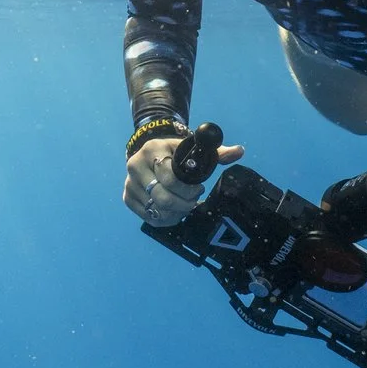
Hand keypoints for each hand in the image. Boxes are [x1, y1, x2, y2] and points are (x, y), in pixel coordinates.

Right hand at [123, 132, 241, 226]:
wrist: (151, 153)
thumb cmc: (177, 153)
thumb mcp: (194, 148)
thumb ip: (217, 151)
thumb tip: (239, 151)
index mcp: (153, 150)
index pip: (170, 177)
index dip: (188, 188)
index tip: (199, 188)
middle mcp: (135, 166)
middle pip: (162, 197)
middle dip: (183, 204)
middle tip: (194, 201)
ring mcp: (129, 184)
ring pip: (156, 210)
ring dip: (176, 213)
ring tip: (185, 206)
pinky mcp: (127, 198)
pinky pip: (149, 217)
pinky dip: (165, 219)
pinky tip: (175, 212)